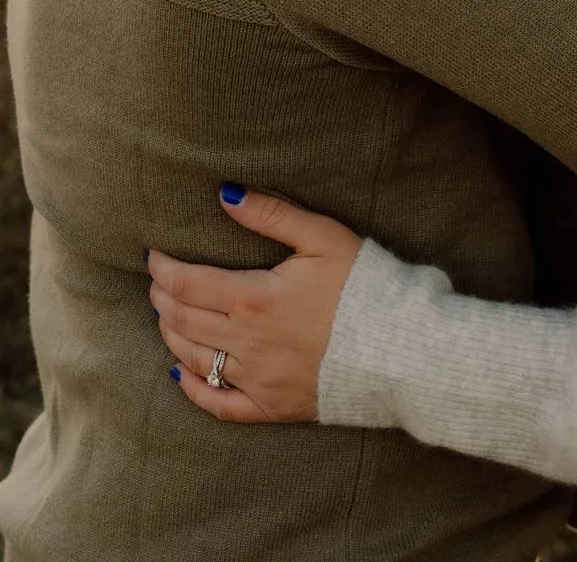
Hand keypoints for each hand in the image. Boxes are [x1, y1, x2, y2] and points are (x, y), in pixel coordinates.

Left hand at [147, 186, 362, 422]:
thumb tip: (224, 194)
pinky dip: (192, 388)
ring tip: (163, 315)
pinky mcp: (270, 407)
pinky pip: (218, 404)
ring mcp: (256, 379)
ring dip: (171, 333)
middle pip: (184, 319)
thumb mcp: (322, 236)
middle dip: (163, 297)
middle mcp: (246, 342)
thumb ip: (271, 214)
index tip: (152, 255)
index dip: (163, 268)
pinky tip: (180, 372)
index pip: (188, 282)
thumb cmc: (363, 285)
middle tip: (156, 281)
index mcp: (254, 298)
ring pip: (194, 357)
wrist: (398, 348)